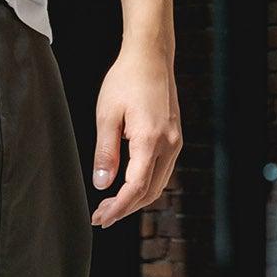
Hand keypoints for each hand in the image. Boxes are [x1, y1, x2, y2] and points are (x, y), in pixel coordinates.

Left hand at [89, 42, 181, 227]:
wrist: (151, 57)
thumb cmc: (126, 81)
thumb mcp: (106, 116)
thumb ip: (105, 153)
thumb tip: (102, 184)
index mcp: (151, 140)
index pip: (136, 187)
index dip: (118, 207)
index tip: (101, 219)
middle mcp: (169, 145)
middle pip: (150, 191)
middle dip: (125, 208)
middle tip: (100, 216)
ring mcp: (175, 142)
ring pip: (158, 183)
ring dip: (135, 198)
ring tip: (110, 205)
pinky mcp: (174, 137)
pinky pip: (162, 170)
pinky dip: (144, 184)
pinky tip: (126, 185)